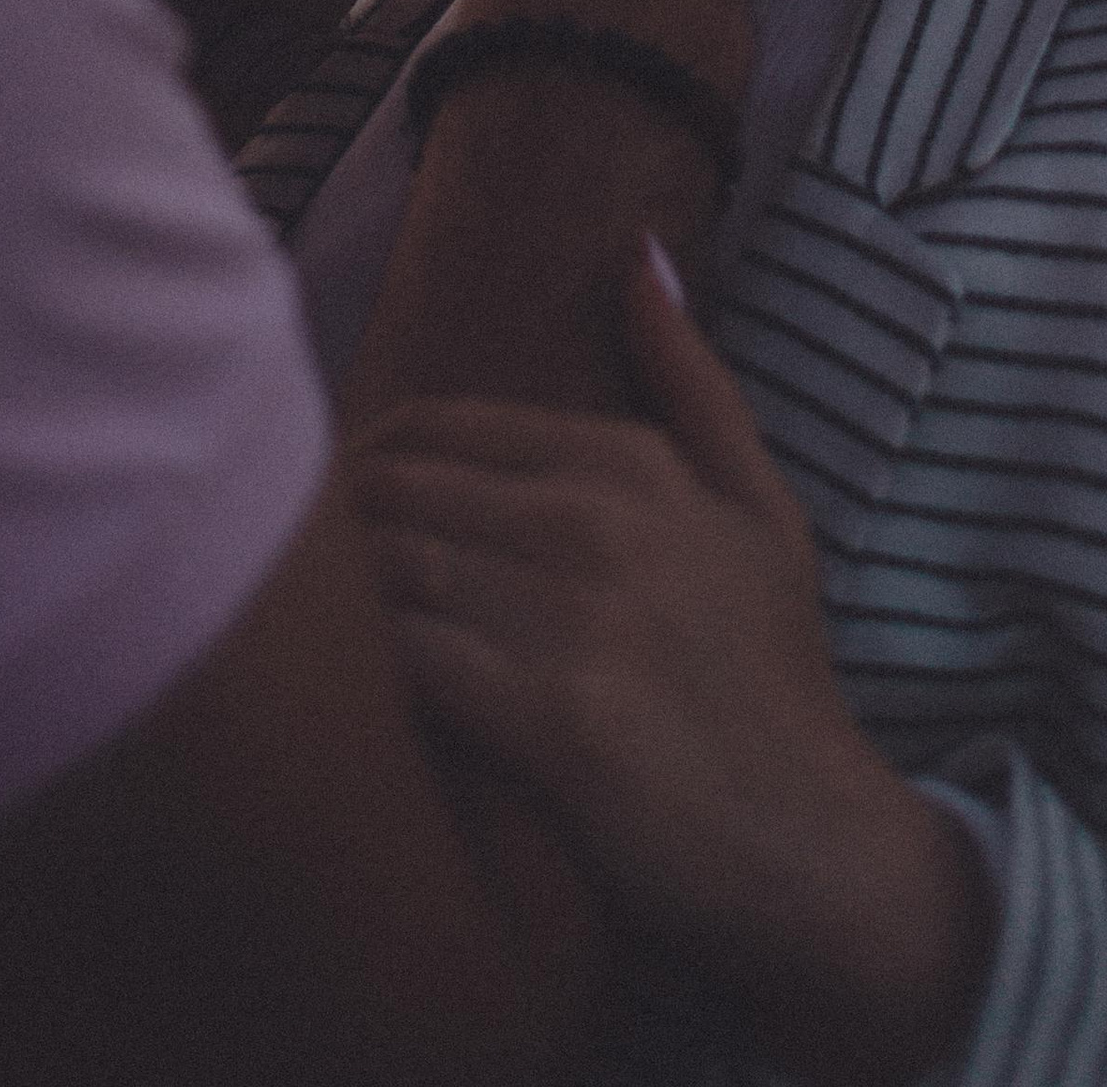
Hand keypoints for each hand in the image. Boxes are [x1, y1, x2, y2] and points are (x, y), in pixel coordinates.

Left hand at [355, 245, 990, 1086]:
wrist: (816, 853)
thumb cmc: (773, 680)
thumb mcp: (761, 510)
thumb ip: (693, 380)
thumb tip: (637, 253)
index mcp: (635, 463)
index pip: (439, 430)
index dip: (365, 468)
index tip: (335, 525)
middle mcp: (604, 522)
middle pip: (396, 492)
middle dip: (329, 534)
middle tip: (290, 587)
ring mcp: (581, 618)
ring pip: (389, 571)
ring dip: (330, 605)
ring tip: (299, 648)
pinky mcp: (554, 723)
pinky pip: (406, 665)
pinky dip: (361, 678)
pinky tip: (345, 708)